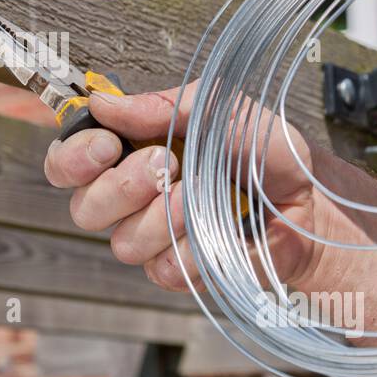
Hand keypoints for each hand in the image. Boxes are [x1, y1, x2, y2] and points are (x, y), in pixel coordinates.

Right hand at [42, 85, 322, 291]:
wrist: (310, 195)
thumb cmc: (263, 148)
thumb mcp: (216, 108)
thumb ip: (160, 106)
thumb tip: (103, 104)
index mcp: (126, 153)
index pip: (66, 165)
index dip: (72, 159)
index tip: (106, 145)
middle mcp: (129, 200)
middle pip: (84, 210)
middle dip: (122, 186)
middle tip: (166, 164)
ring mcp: (153, 240)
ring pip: (123, 244)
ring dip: (163, 217)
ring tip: (201, 194)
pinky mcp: (181, 272)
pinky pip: (163, 269)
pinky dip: (192, 247)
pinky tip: (217, 227)